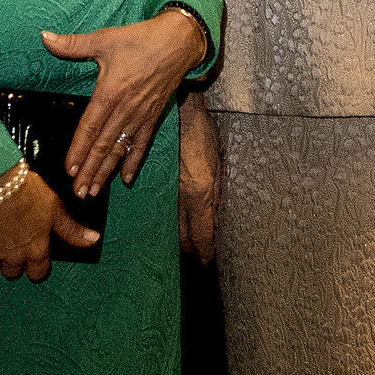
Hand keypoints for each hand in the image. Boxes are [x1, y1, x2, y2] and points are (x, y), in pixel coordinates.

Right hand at [0, 168, 98, 281]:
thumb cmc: (28, 192)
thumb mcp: (55, 209)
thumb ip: (71, 230)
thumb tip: (93, 240)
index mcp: (35, 251)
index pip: (37, 273)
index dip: (35, 264)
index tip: (32, 252)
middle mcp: (12, 258)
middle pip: (12, 272)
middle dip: (12, 261)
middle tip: (11, 243)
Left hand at [43, 9, 205, 197]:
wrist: (178, 42)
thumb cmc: (139, 39)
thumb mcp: (104, 39)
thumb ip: (73, 44)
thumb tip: (44, 38)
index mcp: (110, 93)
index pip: (90, 128)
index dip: (78, 150)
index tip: (69, 170)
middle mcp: (125, 110)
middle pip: (104, 146)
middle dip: (89, 170)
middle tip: (78, 192)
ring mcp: (140, 115)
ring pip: (120, 149)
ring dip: (106, 171)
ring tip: (94, 191)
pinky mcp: (153, 116)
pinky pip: (142, 143)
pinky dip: (134, 161)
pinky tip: (127, 178)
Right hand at [178, 92, 219, 261]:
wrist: (179, 113)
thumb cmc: (203, 135)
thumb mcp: (219, 164)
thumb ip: (217, 193)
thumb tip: (216, 217)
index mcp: (199, 193)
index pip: (202, 232)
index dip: (205, 250)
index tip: (207, 261)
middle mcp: (180, 196)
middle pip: (183, 234)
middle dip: (190, 247)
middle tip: (195, 255)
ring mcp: (166, 190)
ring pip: (170, 224)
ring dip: (177, 236)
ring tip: (183, 244)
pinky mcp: (156, 183)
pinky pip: (162, 209)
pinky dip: (167, 219)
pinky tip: (168, 223)